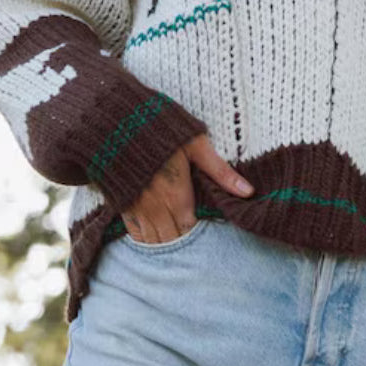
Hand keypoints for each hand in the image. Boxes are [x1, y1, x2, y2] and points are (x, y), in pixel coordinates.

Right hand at [122, 133, 253, 243]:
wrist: (117, 124)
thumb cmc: (161, 130)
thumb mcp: (196, 146)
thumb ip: (221, 172)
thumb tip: (249, 191)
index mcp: (177, 196)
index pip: (190, 229)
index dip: (197, 230)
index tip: (203, 224)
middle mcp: (156, 209)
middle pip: (172, 239)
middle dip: (183, 239)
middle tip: (190, 231)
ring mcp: (137, 210)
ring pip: (153, 241)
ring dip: (165, 241)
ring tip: (174, 235)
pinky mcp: (122, 206)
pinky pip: (135, 234)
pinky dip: (145, 238)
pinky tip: (153, 234)